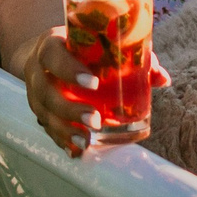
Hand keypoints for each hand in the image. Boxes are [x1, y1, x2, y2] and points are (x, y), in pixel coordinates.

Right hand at [9, 26, 171, 156]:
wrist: (46, 54)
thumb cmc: (80, 47)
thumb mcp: (98, 44)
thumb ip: (130, 58)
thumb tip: (162, 78)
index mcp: (51, 45)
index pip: (53, 55)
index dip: (69, 69)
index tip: (93, 83)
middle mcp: (37, 69)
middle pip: (46, 91)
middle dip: (69, 108)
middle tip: (95, 120)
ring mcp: (34, 92)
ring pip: (44, 113)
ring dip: (64, 130)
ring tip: (86, 142)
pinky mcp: (38, 109)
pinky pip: (46, 127)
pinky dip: (60, 140)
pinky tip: (74, 151)